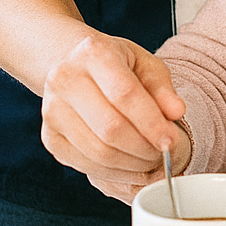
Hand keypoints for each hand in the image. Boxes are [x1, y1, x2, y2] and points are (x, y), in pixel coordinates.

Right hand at [41, 32, 189, 203]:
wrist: (73, 65)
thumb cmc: (115, 64)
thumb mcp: (144, 64)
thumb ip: (162, 88)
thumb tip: (176, 112)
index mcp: (93, 52)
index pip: (125, 94)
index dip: (151, 122)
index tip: (171, 140)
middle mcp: (65, 78)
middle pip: (109, 127)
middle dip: (143, 148)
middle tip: (163, 154)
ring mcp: (52, 110)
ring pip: (97, 151)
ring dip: (130, 165)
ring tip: (150, 160)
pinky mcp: (49, 136)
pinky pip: (85, 164)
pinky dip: (113, 172)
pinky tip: (130, 166)